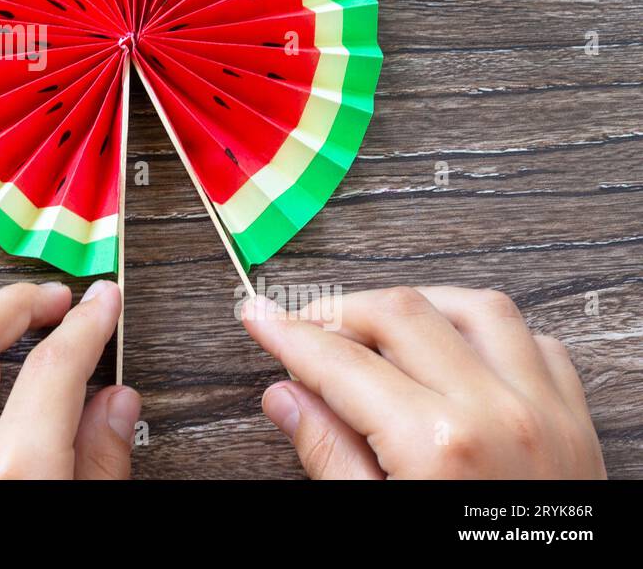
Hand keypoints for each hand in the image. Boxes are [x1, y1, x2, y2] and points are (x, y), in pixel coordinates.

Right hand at [242, 286, 606, 478]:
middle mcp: (497, 414)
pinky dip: (489, 333)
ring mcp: (546, 414)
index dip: (287, 333)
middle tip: (304, 329)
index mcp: (439, 446)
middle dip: (341, 312)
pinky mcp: (577, 425)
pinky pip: (536, 343)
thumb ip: (330, 455)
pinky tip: (456, 351)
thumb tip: (286, 398)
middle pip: (401, 312)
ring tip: (378, 328)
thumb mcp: (378, 529)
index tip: (259, 316)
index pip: (340, 361)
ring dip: (419, 306)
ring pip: (476, 308)